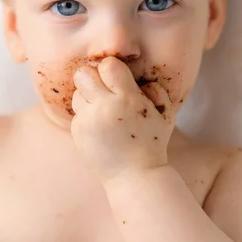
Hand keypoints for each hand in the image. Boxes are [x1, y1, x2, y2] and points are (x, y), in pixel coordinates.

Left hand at [71, 56, 174, 180]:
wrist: (134, 176)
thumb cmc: (152, 143)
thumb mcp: (164, 114)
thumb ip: (155, 89)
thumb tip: (139, 77)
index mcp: (126, 99)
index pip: (108, 65)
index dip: (112, 68)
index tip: (118, 78)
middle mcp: (103, 107)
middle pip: (84, 73)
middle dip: (94, 77)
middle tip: (104, 88)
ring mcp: (87, 121)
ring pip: (77, 92)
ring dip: (88, 96)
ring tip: (103, 109)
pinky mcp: (77, 132)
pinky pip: (77, 112)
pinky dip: (86, 114)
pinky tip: (100, 125)